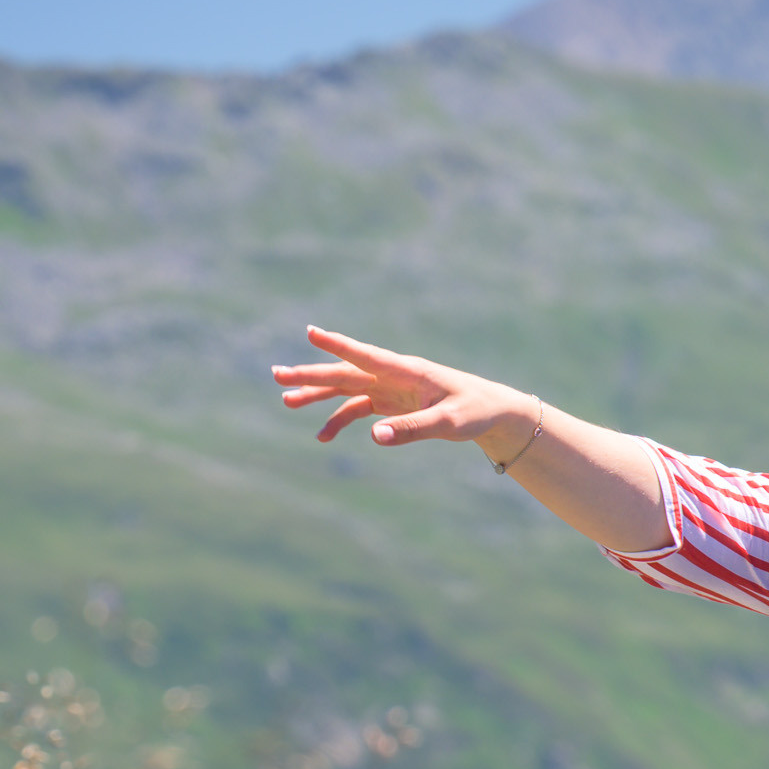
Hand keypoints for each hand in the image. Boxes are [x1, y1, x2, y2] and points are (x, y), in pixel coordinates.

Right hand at [273, 327, 536, 461]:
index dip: (337, 345)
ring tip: (285, 400)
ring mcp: (390, 388)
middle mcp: (394, 375)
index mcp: (407, 371)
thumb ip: (412, 429)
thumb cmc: (475, 412)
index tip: (310, 332)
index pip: (365, 355)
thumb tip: (374, 437)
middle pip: (345, 372)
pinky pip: (358, 409)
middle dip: (310, 374)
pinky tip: (323, 436)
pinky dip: (339, 420)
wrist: (493, 412)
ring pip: (346, 389)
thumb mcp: (448, 424)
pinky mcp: (392, 403)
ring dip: (317, 394)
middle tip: (276, 374)